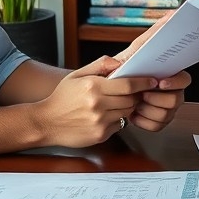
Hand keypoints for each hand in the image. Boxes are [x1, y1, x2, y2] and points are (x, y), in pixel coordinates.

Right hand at [36, 56, 160, 145]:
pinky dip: (117, 119)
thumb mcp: (77, 75)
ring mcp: (100, 122)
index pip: (128, 84)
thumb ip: (99, 65)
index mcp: (93, 87)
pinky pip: (119, 125)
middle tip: (134, 92)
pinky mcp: (100, 135)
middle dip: (136, 95)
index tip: (152, 81)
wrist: (46, 122)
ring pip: (127, 113)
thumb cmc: (62, 97)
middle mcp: (98, 105)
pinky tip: (106, 115)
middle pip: (131, 100)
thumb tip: (120, 63)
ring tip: (117, 103)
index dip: (143, 82)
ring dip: (127, 107)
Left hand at [109, 13, 189, 132]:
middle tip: (142, 95)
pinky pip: (157, 126)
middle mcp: (171, 91)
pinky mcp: (157, 121)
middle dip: (157, 99)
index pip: (184, 79)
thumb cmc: (122, 69)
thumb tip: (171, 14)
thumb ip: (154, 33)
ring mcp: (165, 107)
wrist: (104, 93)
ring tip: (135, 103)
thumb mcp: (135, 50)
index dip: (175, 83)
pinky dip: (144, 121)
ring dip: (148, 110)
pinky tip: (134, 114)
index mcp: (168, 74)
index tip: (160, 83)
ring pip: (167, 114)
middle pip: (177, 100)